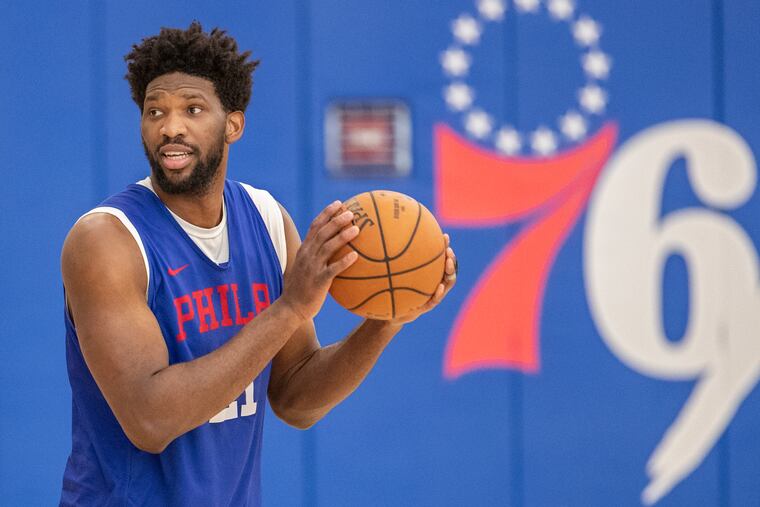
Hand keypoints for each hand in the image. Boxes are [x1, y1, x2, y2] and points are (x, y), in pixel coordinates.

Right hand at [280, 201, 358, 320]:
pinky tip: (356, 256)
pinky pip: (333, 269)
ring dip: (342, 236)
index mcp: (304, 250)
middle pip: (322, 232)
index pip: (314, 226)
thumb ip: (317, 256)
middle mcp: (307, 255)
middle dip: (336, 220)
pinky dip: (344, 262)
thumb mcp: (306, 267)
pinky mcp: (318, 281)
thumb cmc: (302, 288)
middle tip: (351, 212)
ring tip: (356, 228)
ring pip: (327, 247)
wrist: (291, 308)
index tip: (338, 204)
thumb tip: (335, 249)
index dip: (326, 213)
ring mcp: (312, 267)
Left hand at [385, 233, 457, 325]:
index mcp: (430, 275)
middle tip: (448, 250)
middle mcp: (435, 283)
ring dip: (450, 272)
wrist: (393, 313)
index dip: (445, 247)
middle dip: (451, 259)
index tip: (444, 236)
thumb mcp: (394, 275)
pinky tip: (439, 287)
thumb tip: (385, 239)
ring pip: (447, 283)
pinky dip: (438, 293)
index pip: (441, 259)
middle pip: (448, 269)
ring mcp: (434, 294)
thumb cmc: (394, 290)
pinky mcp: (428, 305)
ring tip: (448, 263)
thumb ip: (394, 261)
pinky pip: (435, 299)